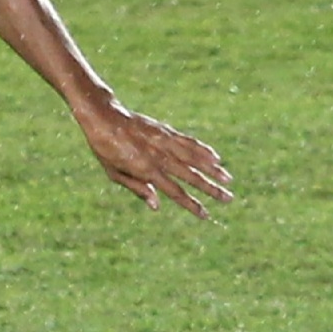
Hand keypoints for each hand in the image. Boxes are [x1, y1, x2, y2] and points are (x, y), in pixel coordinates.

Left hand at [76, 100, 232, 217]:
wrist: (103, 117)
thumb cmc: (105, 149)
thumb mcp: (114, 174)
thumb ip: (137, 188)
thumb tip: (157, 206)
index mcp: (147, 171)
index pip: (175, 192)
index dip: (192, 205)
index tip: (206, 214)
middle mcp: (159, 157)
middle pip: (191, 177)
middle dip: (211, 189)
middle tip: (229, 198)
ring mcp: (165, 142)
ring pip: (194, 158)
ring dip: (213, 169)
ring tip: (228, 178)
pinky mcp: (166, 130)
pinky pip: (188, 141)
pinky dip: (203, 149)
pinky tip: (215, 156)